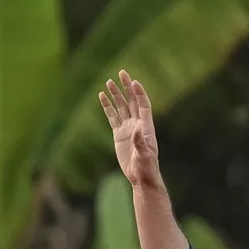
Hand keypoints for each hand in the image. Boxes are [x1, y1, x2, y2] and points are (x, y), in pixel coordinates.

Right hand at [99, 70, 162, 188]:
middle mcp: (137, 123)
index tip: (134, 82)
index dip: (139, 93)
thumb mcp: (144, 155)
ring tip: (108, 82)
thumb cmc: (146, 166)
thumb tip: (137, 129)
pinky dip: (107, 107)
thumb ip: (140, 142)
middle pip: (131, 101)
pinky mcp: (118, 134)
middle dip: (127, 87)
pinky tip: (102, 96)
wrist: (140, 176)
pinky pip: (112, 117)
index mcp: (146, 126)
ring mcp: (127, 128)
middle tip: (122, 72)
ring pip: (120, 107)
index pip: (143, 104)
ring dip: (115, 94)